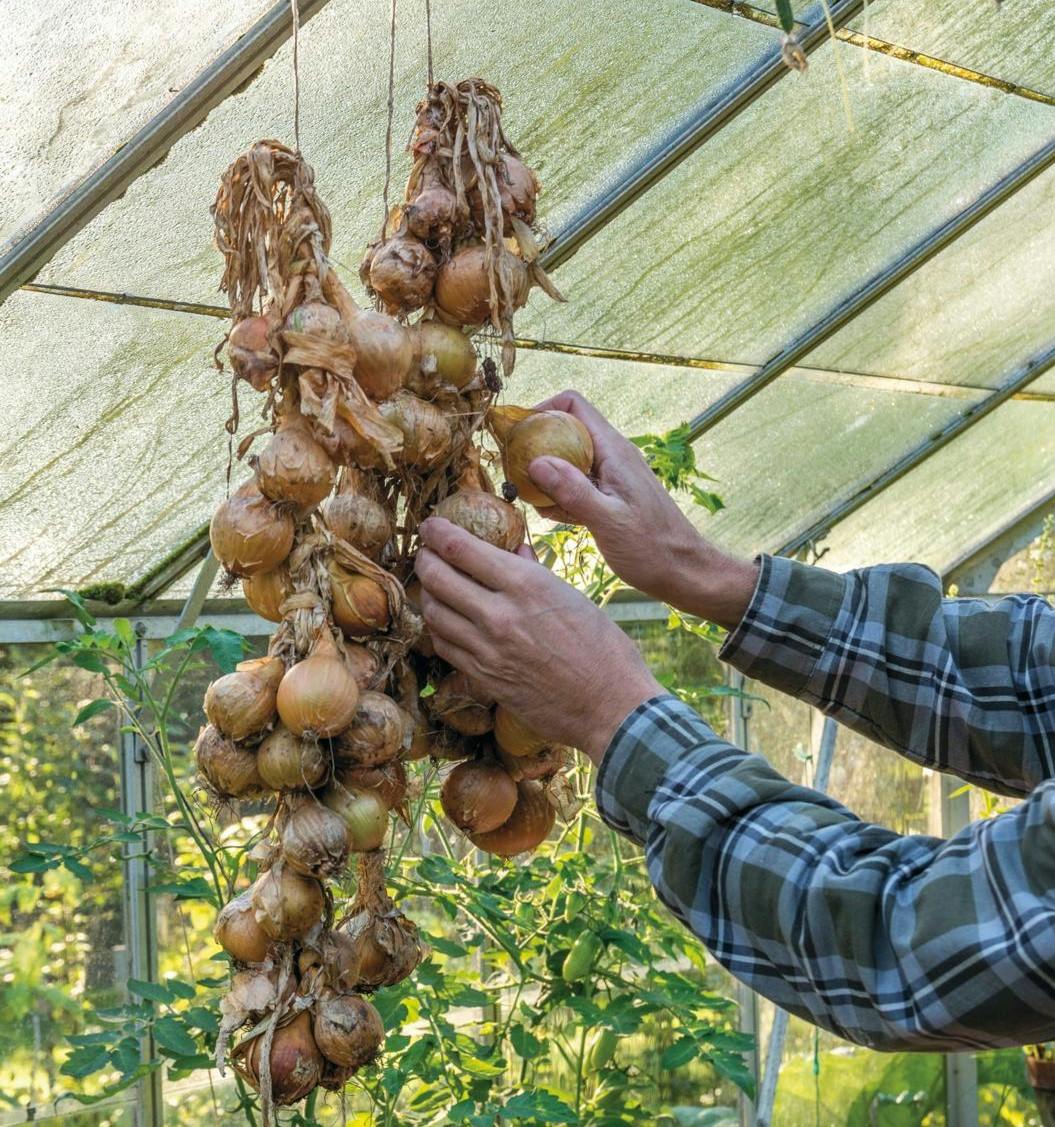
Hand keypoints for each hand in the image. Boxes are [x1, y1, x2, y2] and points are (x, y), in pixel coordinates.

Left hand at [415, 518, 662, 763]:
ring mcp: (487, 649)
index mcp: (526, 584)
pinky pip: (445, 646)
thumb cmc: (603, 648)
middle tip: (426, 553)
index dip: (438, 533)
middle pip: (438, 577)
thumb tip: (514, 551)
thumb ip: (534, 572)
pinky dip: (439, 629)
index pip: (462, 549)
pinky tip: (446, 622)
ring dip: (428, 594)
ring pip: (435, 612)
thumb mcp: (571, 597)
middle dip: (425, 559)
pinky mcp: (483, 678)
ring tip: (433, 585)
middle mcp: (500, 614)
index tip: (431, 526)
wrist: (610, 706)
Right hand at [528, 390, 757, 629]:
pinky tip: (553, 515)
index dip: (542, 410)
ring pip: (569, 458)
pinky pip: (577, 483)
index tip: (517, 434)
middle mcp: (612, 456)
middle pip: (566, 429)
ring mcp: (611, 476)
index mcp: (614, 451)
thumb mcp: (608, 521)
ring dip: (546, 473)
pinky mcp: (610, 496)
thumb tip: (536, 462)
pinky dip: (560, 493)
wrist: (683, 571)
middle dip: (536, 444)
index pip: (573, 405)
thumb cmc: (652, 548)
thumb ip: (573, 491)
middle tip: (513, 469)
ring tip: (530, 497)